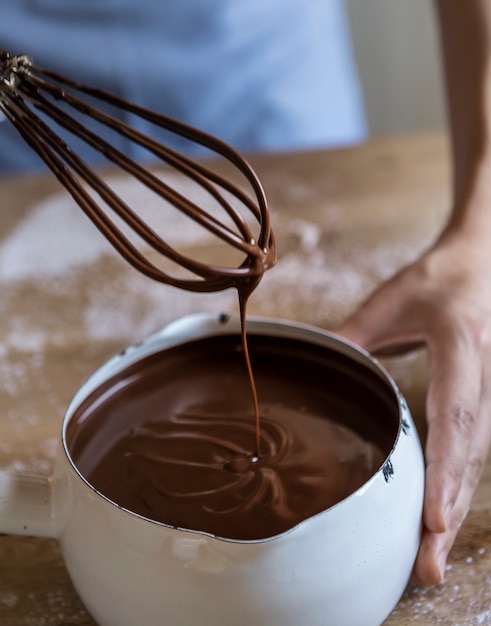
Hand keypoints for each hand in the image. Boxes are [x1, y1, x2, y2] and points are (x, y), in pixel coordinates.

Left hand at [336, 230, 490, 585]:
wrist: (482, 265)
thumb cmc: (439, 280)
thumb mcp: (392, 299)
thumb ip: (354, 332)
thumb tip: (315, 366)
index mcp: (463, 350)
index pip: (457, 417)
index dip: (447, 470)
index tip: (435, 518)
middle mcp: (483, 381)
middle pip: (470, 456)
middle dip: (450, 511)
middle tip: (428, 567)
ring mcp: (487, 395)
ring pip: (474, 463)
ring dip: (453, 511)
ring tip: (430, 563)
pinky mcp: (480, 404)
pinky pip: (470, 453)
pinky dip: (454, 489)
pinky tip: (437, 522)